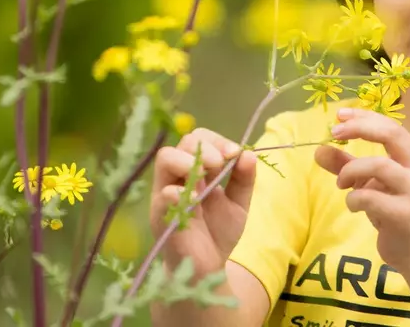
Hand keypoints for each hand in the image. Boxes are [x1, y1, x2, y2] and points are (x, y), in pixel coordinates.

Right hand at [150, 128, 257, 277]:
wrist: (207, 269)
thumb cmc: (218, 232)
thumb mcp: (239, 203)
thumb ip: (244, 179)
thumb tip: (248, 153)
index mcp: (197, 170)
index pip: (201, 139)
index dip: (218, 141)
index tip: (235, 153)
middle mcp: (179, 177)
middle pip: (183, 142)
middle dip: (206, 147)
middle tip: (220, 164)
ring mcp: (167, 194)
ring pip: (165, 159)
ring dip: (188, 160)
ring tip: (205, 173)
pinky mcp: (161, 216)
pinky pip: (162, 196)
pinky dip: (177, 192)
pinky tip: (195, 200)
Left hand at [314, 108, 409, 271]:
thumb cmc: (396, 212)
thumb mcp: (371, 185)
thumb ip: (347, 166)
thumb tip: (318, 150)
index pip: (390, 125)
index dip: (365, 116)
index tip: (340, 115)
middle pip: (391, 134)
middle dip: (360, 128)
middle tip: (335, 133)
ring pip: (379, 165)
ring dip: (351, 171)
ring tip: (341, 184)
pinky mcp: (404, 215)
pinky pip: (370, 198)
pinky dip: (354, 198)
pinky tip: (353, 205)